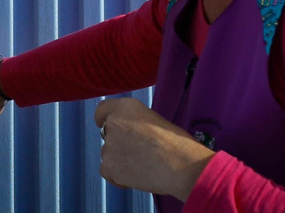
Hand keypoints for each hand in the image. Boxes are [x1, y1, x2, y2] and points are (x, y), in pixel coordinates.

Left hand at [94, 97, 214, 199]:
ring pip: (108, 153)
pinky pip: (107, 171)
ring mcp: (109, 145)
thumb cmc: (177, 142)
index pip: (102, 110)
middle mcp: (113, 123)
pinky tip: (134, 177)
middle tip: (138, 153)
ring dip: (119, 160)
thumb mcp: (153, 119)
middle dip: (118, 143)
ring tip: (143, 166)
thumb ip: (135, 122)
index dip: (104, 119)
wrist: (182, 165)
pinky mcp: (109, 167)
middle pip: (107, 134)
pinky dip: (117, 176)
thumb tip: (129, 134)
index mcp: (125, 107)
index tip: (106, 126)